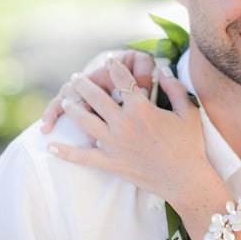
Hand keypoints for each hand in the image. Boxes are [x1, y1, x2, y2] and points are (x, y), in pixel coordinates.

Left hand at [47, 58, 214, 207]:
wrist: (184, 178)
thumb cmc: (189, 144)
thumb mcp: (188, 111)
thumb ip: (174, 88)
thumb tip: (162, 70)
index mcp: (141, 109)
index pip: (123, 80)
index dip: (115, 68)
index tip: (110, 61)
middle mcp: (123, 123)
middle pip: (96, 98)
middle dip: (84, 84)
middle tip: (77, 78)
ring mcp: (114, 144)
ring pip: (85, 122)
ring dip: (73, 108)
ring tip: (66, 99)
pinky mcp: (110, 163)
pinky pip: (82, 157)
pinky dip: (65, 152)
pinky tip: (51, 146)